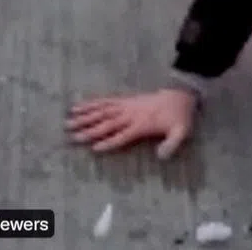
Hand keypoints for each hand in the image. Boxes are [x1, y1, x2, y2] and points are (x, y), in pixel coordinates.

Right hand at [65, 88, 197, 159]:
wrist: (181, 94)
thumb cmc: (179, 116)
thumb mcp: (181, 131)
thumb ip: (172, 144)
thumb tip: (160, 156)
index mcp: (142, 125)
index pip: (122, 135)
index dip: (109, 142)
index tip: (94, 148)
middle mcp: (131, 115)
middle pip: (107, 123)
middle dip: (90, 130)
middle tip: (73, 137)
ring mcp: (126, 106)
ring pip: (102, 111)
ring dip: (85, 117)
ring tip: (69, 122)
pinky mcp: (124, 100)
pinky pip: (105, 101)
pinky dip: (91, 104)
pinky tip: (77, 106)